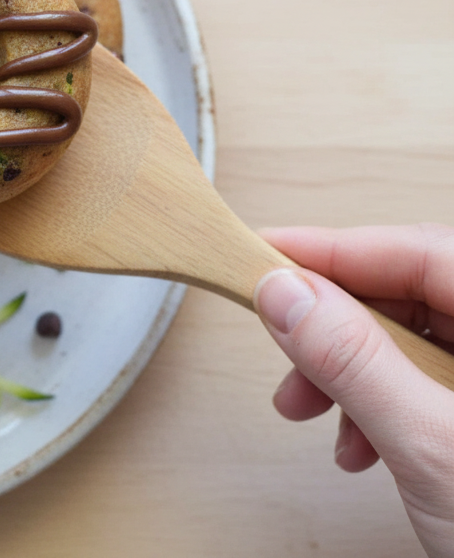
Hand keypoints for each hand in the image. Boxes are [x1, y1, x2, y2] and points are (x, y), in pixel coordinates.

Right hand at [256, 224, 453, 557]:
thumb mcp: (429, 446)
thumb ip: (355, 361)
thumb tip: (286, 294)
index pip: (421, 252)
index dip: (336, 249)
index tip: (266, 252)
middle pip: (413, 294)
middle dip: (334, 325)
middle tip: (278, 343)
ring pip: (414, 340)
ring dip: (348, 371)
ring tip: (308, 412)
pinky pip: (427, 383)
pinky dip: (378, 404)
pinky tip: (358, 446)